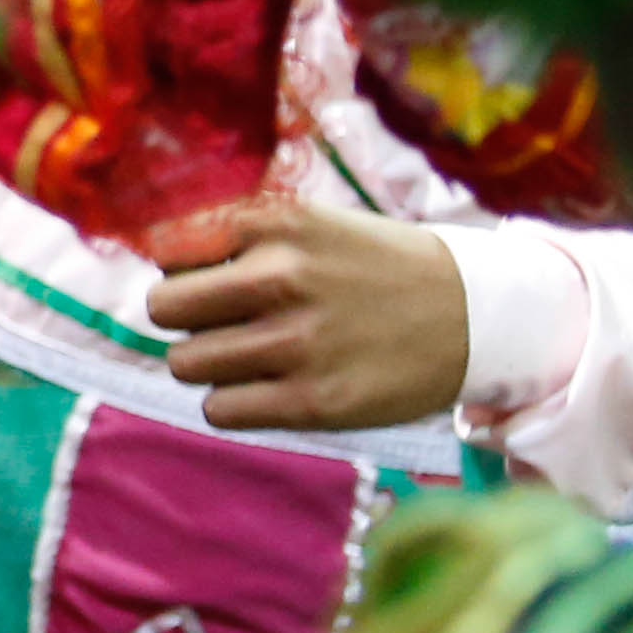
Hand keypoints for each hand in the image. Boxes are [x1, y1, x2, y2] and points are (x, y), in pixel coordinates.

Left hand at [143, 197, 474, 433]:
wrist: (473, 316)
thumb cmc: (377, 269)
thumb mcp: (312, 226)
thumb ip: (241, 240)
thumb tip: (160, 269)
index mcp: (278, 223)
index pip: (169, 248)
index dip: (181, 269)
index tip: (207, 279)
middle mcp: (282, 276)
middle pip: (163, 307)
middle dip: (183, 318)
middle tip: (220, 324)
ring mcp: (297, 342)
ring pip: (185, 362)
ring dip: (208, 364)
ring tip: (251, 358)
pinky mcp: (313, 402)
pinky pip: (219, 409)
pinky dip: (233, 404)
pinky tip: (269, 389)